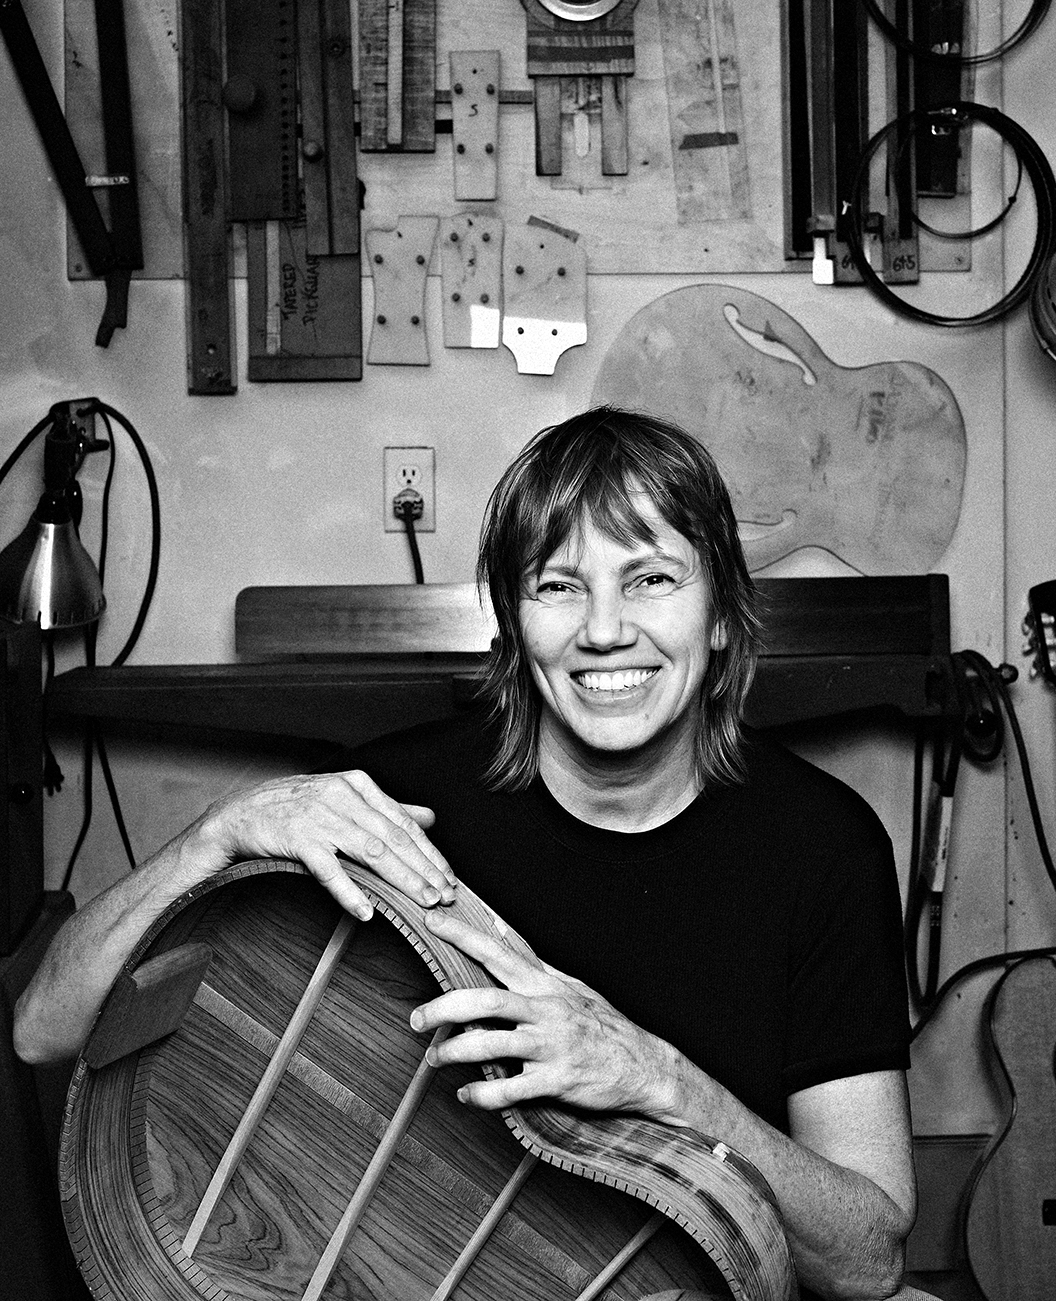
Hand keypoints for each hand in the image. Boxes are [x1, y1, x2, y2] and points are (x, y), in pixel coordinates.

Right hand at [185, 768, 454, 919]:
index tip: (451, 878)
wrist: (238, 815)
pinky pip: (329, 869)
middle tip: (447, 896)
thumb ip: (386, 808)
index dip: (430, 853)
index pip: (404, 823)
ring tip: (422, 902)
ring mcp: (320, 817)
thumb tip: (429, 817)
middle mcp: (342, 797)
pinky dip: (349, 892)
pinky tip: (366, 912)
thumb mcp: (342, 798)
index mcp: (357, 785)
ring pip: (371, 852)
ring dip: (401, 880)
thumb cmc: (294, 808)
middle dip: (424, 870)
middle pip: (394, 838)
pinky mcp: (298, 839)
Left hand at [409, 910, 677, 1116]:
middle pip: (485, 1000)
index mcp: (545, 985)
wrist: (643, 1065)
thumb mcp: (571, 985)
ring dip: (455, 1052)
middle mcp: (545, 1010)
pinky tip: (467, 1096)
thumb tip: (500, 928)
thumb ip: (533, 962)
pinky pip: (511, 1089)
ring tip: (435, 1058)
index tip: (433, 921)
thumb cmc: (602, 1024)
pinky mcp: (557, 1080)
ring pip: (491, 1044)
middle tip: (416, 1017)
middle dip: (444, 1007)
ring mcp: (551, 1045)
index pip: (498, 952)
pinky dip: (483, 1094)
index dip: (464, 936)